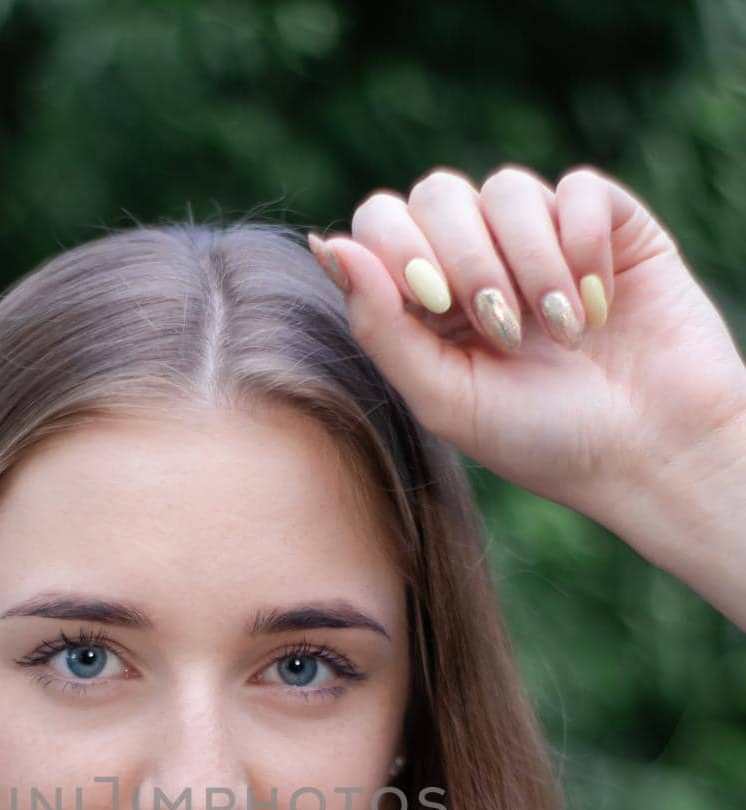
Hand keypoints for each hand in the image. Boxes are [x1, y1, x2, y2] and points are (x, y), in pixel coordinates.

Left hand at [308, 165, 745, 564]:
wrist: (651, 451)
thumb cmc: (543, 441)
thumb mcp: (447, 399)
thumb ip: (381, 327)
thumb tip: (328, 243)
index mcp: (428, 303)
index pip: (382, 225)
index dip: (399, 247)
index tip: (435, 303)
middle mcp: (480, 259)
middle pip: (437, 193)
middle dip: (465, 259)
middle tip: (505, 330)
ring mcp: (544, 236)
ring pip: (506, 189)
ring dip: (530, 265)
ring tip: (561, 336)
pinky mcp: (608, 222)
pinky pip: (577, 189)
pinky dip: (583, 245)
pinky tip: (599, 305)